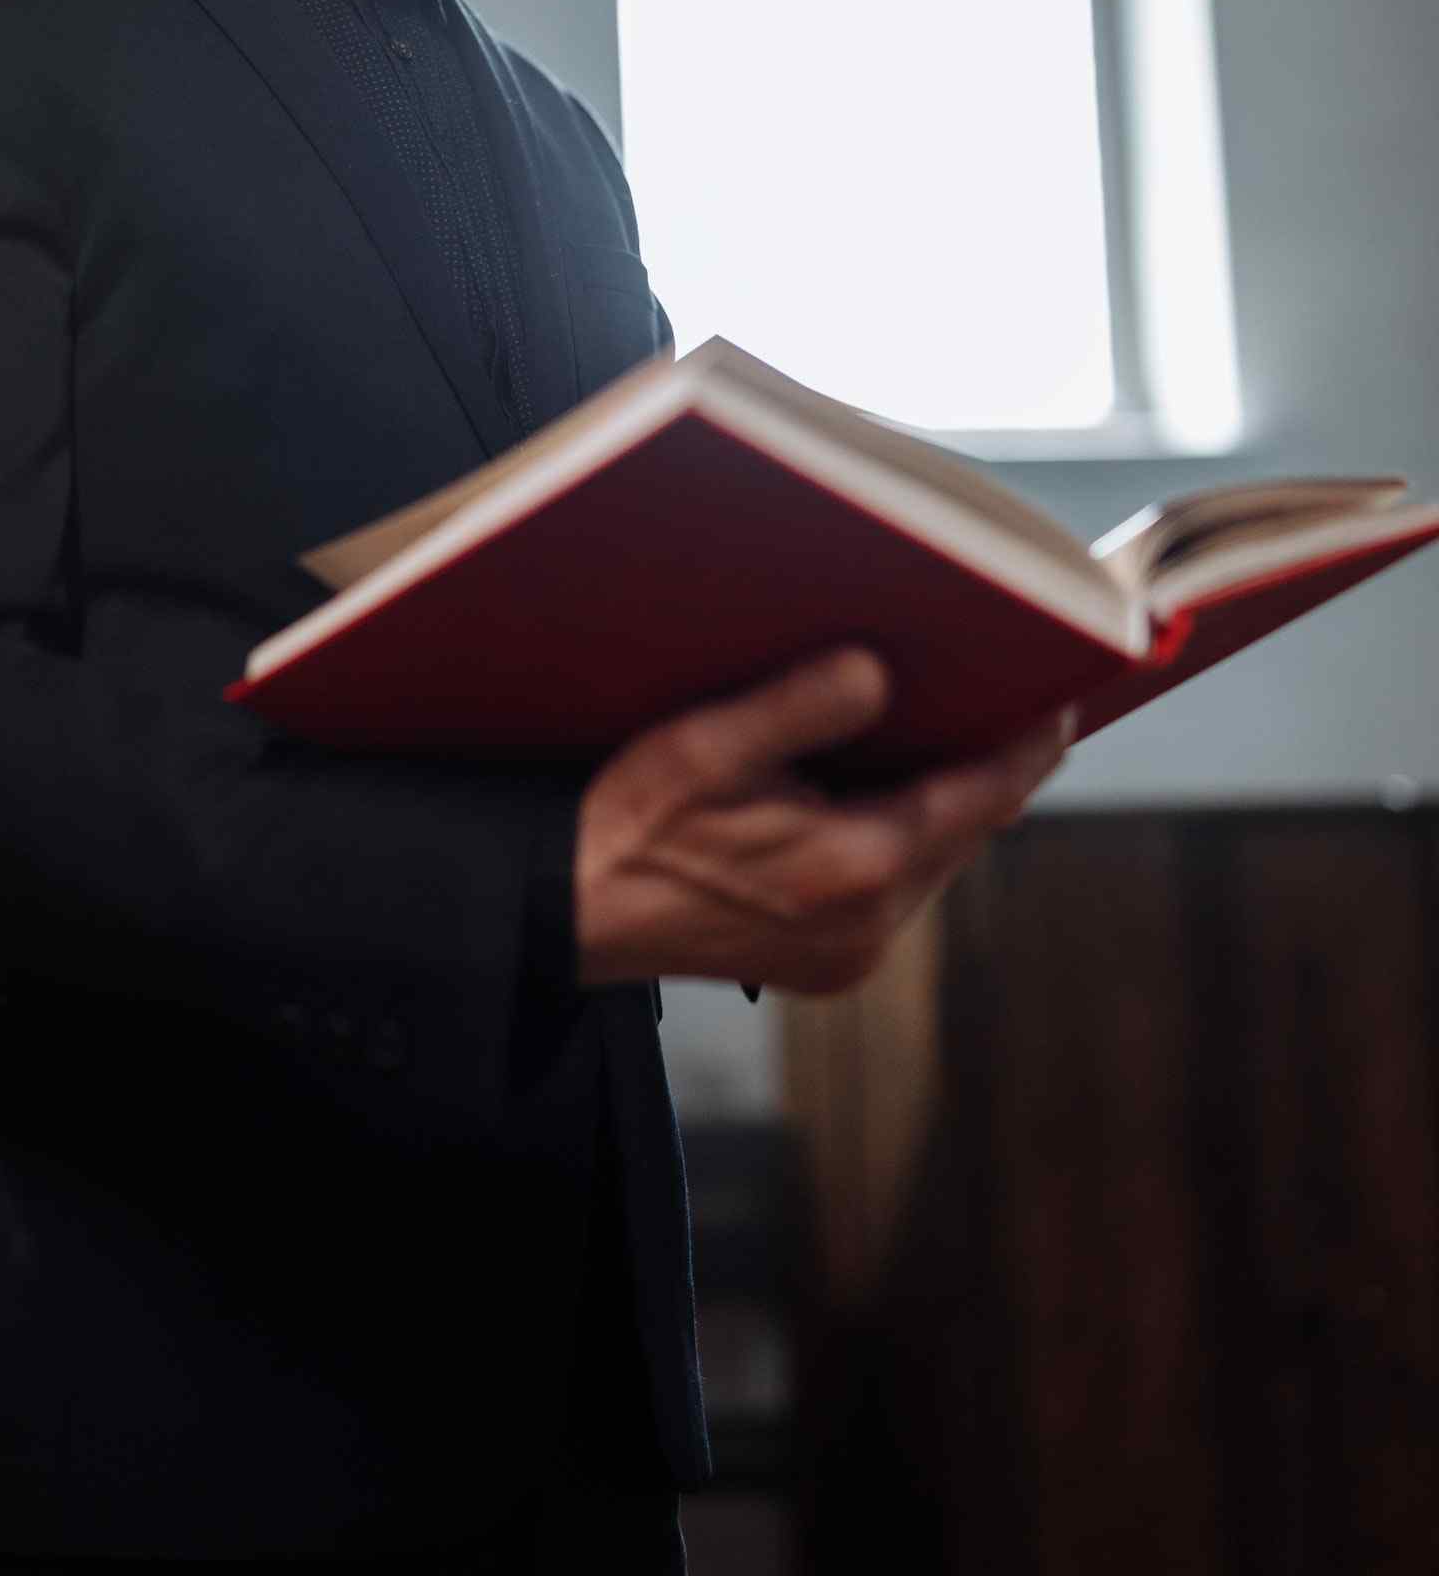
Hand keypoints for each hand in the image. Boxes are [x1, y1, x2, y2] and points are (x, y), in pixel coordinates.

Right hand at [572, 647, 1071, 993]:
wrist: (571, 909)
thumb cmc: (633, 819)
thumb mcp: (711, 743)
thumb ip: (803, 705)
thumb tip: (880, 671)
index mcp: (854, 866)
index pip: (981, 797)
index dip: (1029, 745)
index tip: (1066, 697)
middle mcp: (868, 925)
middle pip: (964, 831)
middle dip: (987, 767)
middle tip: (1012, 696)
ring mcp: (849, 956)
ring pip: (931, 862)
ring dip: (941, 804)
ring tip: (947, 733)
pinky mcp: (826, 968)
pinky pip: (894, 891)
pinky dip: (901, 839)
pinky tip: (876, 794)